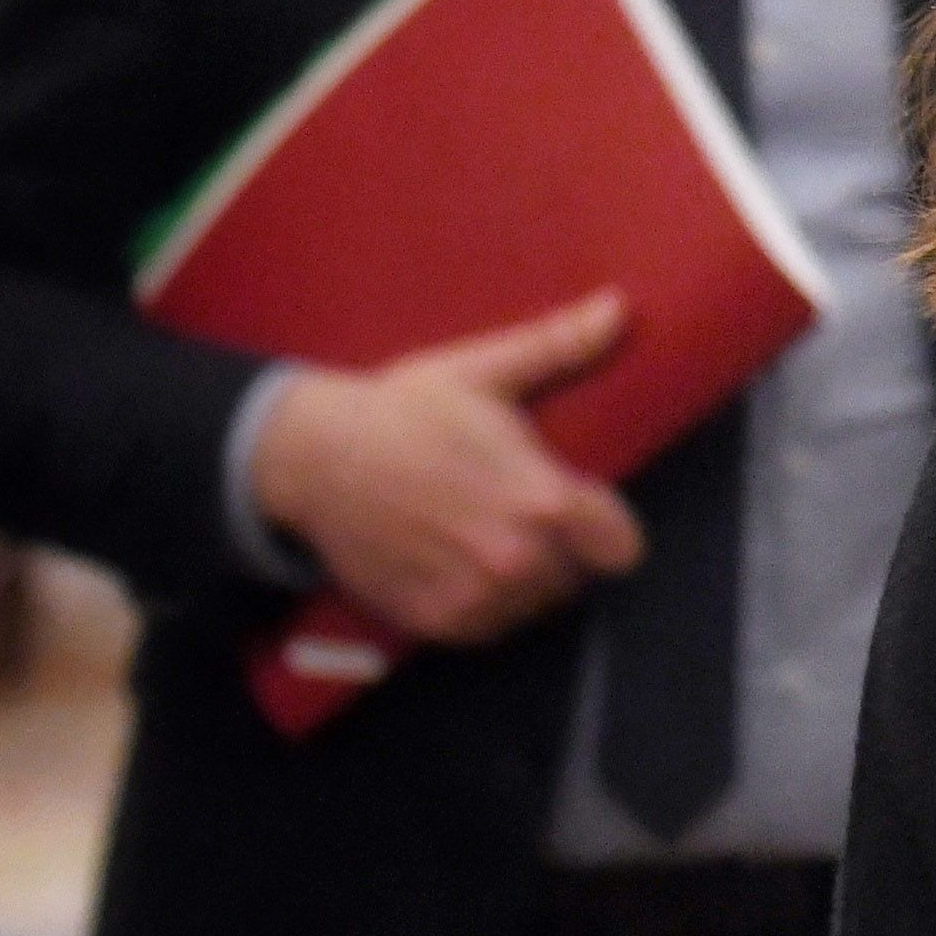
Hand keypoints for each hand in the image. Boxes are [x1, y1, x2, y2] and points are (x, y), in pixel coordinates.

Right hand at [247, 292, 644, 645]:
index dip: (608, 527)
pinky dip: (481, 604)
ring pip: (533, 603)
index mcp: (543, 500)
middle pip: (577, 574)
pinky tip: (458, 562)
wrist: (313, 458)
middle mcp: (517, 558)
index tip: (585, 509)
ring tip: (486, 535)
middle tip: (518, 513)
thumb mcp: (483, 373)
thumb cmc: (401, 412)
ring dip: (522, 578)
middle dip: (561, 547)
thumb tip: (619, 308)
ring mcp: (475, 595)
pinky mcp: (435, 621)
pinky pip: (488, 627)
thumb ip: (559, 347)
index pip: (622, 547)